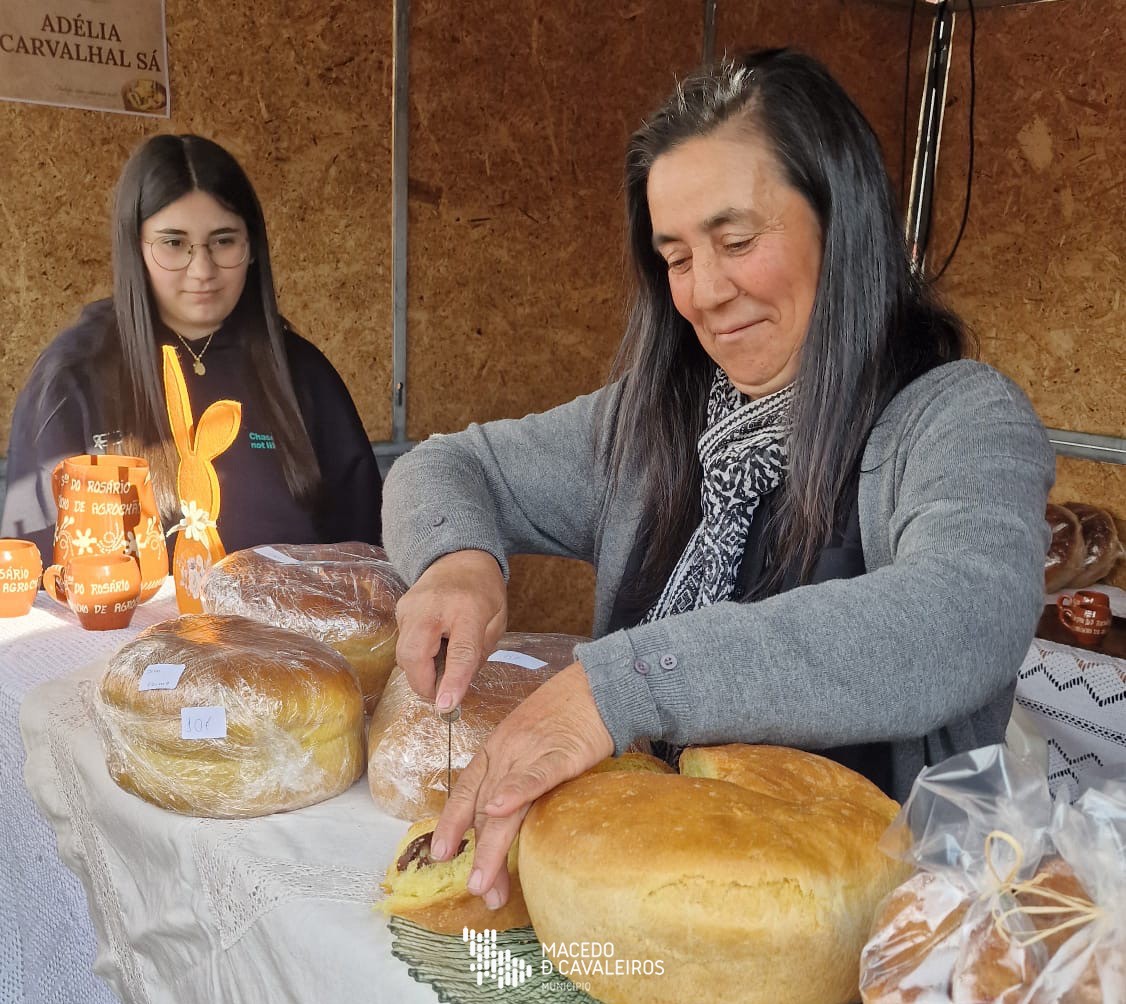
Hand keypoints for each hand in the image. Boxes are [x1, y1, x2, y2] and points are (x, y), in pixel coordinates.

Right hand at [394, 549, 506, 711]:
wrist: (459, 557)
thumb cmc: (483, 591)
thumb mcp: (497, 621)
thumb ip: (479, 654)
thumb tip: (456, 688)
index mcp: (468, 609)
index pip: (460, 651)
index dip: (452, 681)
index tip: (446, 707)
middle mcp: (433, 606)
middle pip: (415, 656)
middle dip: (424, 684)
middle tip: (442, 692)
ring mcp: (411, 607)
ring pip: (404, 655)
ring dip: (420, 671)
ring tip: (442, 660)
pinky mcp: (400, 611)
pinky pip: (403, 645)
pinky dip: (417, 656)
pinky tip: (433, 644)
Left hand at [429, 663, 613, 908]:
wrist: (598, 685)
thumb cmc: (567, 714)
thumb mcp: (530, 741)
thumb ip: (514, 772)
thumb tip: (501, 809)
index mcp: (497, 749)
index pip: (466, 790)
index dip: (451, 823)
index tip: (441, 854)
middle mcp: (506, 752)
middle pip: (483, 807)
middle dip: (478, 852)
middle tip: (476, 889)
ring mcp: (531, 752)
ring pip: (504, 804)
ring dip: (491, 844)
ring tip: (486, 881)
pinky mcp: (562, 753)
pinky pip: (537, 775)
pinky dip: (517, 791)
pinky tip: (502, 810)